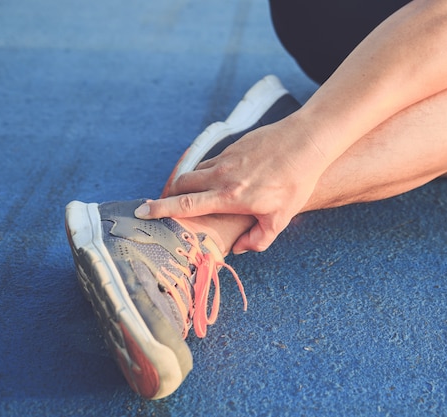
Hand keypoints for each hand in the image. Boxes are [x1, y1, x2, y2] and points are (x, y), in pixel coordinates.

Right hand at [136, 120, 328, 252]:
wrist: (306, 141)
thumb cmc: (296, 181)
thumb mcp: (281, 218)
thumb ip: (259, 238)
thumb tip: (239, 248)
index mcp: (230, 196)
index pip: (186, 205)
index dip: (160, 209)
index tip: (141, 212)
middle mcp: (222, 175)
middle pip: (181, 184)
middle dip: (169, 195)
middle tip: (166, 206)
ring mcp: (227, 158)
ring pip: (196, 171)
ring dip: (188, 183)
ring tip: (193, 196)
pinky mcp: (234, 146)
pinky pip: (211, 160)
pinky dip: (207, 172)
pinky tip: (219, 179)